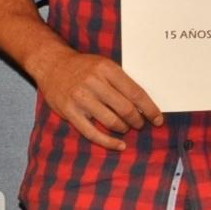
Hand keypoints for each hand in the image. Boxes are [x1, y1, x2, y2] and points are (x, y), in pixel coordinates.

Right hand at [35, 47, 161, 150]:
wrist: (52, 64)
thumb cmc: (83, 66)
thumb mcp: (104, 65)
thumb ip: (121, 82)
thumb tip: (143, 105)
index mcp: (107, 69)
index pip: (136, 92)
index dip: (150, 109)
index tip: (157, 119)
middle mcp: (94, 82)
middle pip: (125, 108)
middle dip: (137, 120)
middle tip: (140, 124)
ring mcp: (81, 98)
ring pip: (111, 121)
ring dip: (124, 128)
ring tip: (126, 128)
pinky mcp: (70, 112)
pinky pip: (93, 133)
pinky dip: (109, 142)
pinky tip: (119, 145)